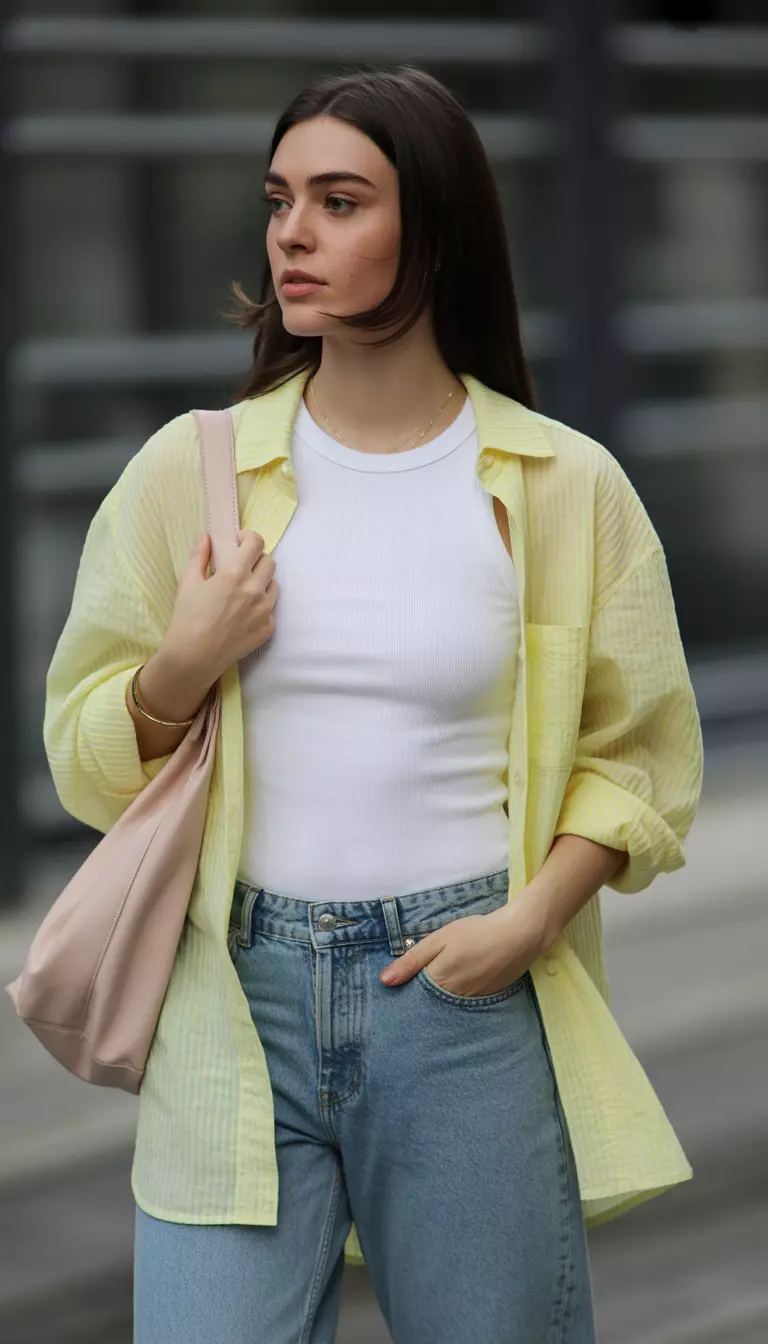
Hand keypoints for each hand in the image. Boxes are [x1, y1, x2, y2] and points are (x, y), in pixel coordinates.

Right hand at [163, 528, 278, 681]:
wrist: (194, 657)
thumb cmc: (187, 618)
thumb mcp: (188, 583)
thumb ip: (198, 556)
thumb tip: (205, 536)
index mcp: (235, 574)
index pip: (256, 543)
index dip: (249, 538)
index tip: (240, 541)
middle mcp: (254, 590)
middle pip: (270, 562)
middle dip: (257, 559)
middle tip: (242, 567)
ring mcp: (264, 610)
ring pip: (274, 585)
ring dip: (262, 582)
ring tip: (244, 591)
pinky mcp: (268, 628)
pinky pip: (271, 609)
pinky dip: (261, 606)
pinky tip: (244, 613)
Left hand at [378, 904, 543, 995]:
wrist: (520, 935)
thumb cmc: (476, 932)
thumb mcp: (440, 939)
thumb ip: (412, 960)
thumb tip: (384, 981)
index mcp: (438, 982)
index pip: (413, 997)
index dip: (405, 993)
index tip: (395, 992)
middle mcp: (454, 999)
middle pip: (430, 1004)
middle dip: (421, 1001)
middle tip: (414, 993)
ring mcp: (472, 1001)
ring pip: (448, 1006)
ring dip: (439, 1001)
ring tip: (436, 990)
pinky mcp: (488, 999)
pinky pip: (465, 1004)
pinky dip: (458, 999)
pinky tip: (459, 988)